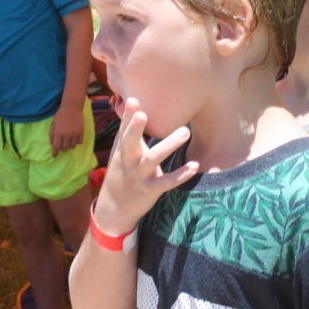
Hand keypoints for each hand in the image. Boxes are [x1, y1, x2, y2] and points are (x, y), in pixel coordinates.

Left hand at [50, 101, 84, 154]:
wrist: (72, 108)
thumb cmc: (60, 115)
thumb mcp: (53, 124)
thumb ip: (52, 134)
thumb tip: (52, 144)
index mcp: (58, 133)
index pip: (56, 147)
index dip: (55, 153)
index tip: (54, 156)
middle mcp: (66, 135)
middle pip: (64, 148)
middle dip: (62, 148)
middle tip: (62, 144)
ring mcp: (75, 134)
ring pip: (72, 147)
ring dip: (69, 145)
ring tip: (69, 140)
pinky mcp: (81, 132)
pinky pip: (79, 142)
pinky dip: (77, 142)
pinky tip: (75, 137)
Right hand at [92, 97, 199, 237]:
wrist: (114, 208)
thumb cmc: (121, 172)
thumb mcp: (119, 152)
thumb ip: (126, 130)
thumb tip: (132, 103)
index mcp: (122, 149)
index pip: (124, 129)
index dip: (127, 115)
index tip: (133, 100)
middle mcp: (129, 161)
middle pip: (131, 143)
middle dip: (135, 129)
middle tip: (143, 114)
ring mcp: (140, 176)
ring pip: (154, 159)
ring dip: (169, 145)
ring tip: (185, 132)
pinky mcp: (151, 190)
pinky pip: (167, 182)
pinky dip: (180, 175)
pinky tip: (194, 165)